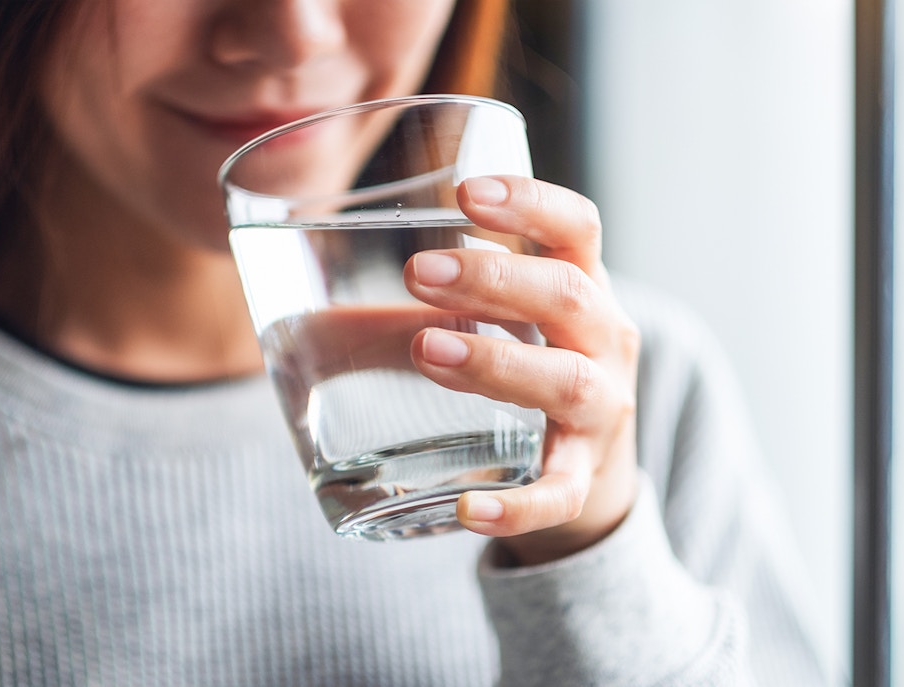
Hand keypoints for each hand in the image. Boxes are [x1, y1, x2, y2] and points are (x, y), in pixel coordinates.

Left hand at [402, 175, 640, 565]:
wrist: (590, 479)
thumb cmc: (528, 375)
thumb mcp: (498, 326)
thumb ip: (422, 307)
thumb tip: (299, 308)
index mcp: (582, 287)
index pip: (576, 227)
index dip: (530, 203)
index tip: (467, 192)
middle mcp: (604, 341)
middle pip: (569, 295)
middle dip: (496, 279)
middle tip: (418, 273)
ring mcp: (601, 411)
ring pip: (567, 382)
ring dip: (498, 363)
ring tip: (428, 350)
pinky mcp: (583, 480)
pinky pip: (559, 494)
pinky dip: (519, 504)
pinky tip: (470, 509)